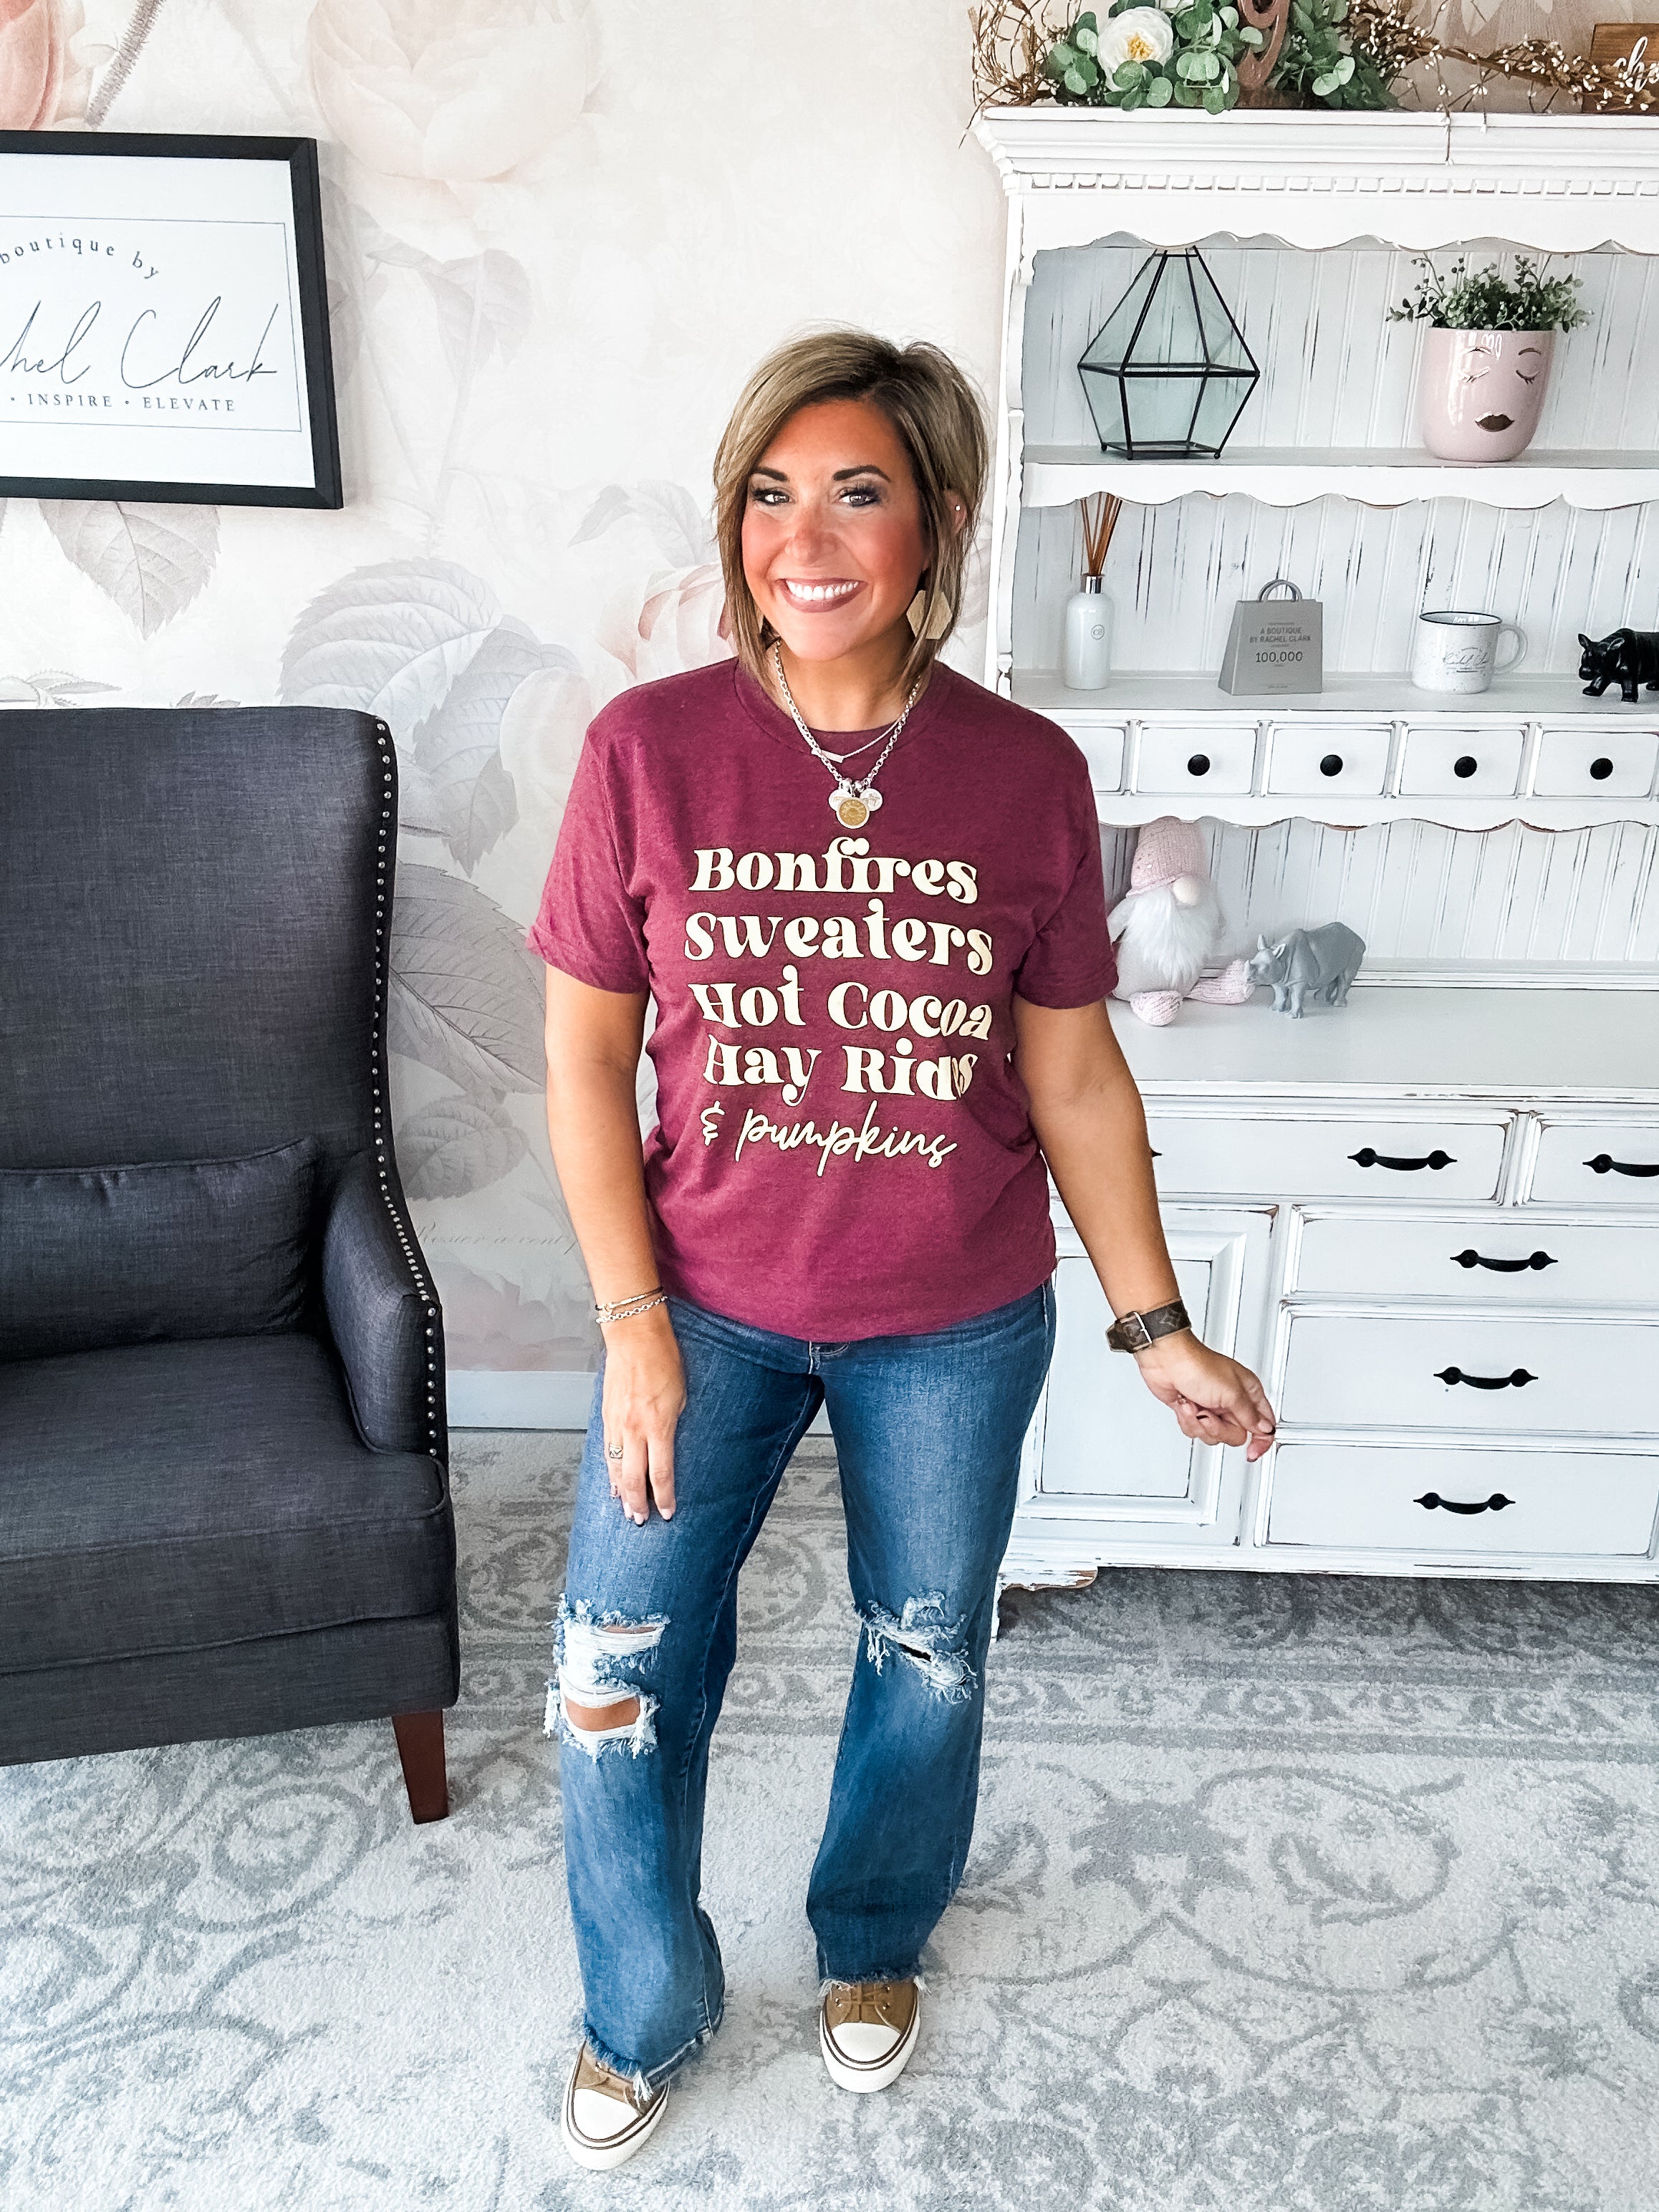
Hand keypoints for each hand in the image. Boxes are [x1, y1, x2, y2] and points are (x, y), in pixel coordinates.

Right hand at [600, 1307, 684, 1522]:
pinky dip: (609, 1469)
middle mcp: (634, 1429)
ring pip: (616, 1467)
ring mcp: (617, 1423)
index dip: (664, 1497)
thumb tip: (668, 1444)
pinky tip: (612, 1481)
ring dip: (621, 1491)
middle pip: (634, 1478)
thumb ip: (673, 1424)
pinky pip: (607, 1451)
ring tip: (625, 1509)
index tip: (668, 1513)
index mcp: (659, 1425)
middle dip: (638, 1503)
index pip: (661, 1473)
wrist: (634, 1336)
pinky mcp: (606, 1416)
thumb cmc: (663, 1359)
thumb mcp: (682, 1395)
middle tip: (641, 1521)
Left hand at [1131, 1332, 1275, 1460]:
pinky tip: (1185, 1405)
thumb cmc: (1197, 1365)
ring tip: (1195, 1406)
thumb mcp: (1231, 1392)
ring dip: (1200, 1423)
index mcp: (1248, 1393)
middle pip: (1236, 1435)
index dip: (1261, 1440)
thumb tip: (1265, 1429)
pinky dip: (1188, 1421)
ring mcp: (1212, 1407)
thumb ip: (1250, 1415)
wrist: (1166, 1361)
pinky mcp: (1194, 1411)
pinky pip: (1195, 1431)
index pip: (1264, 1424)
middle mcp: (1232, 1401)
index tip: (1253, 1452)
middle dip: (1219, 1428)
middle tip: (1209, 1414)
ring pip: (1214, 1436)